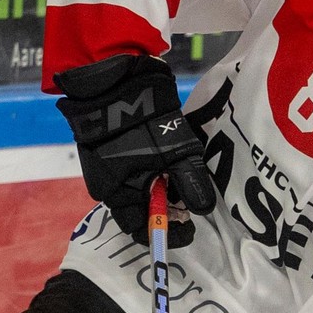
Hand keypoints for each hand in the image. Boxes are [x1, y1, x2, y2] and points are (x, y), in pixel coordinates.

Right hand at [54, 54, 219, 246]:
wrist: (113, 79)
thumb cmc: (141, 121)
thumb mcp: (173, 153)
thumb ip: (189, 183)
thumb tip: (204, 209)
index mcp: (117, 195)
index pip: (139, 230)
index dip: (166, 234)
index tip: (190, 229)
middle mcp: (109, 186)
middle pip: (140, 211)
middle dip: (166, 211)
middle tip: (190, 204)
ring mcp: (109, 166)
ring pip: (139, 190)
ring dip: (162, 191)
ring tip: (184, 182)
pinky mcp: (114, 148)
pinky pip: (136, 171)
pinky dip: (155, 173)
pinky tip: (170, 164)